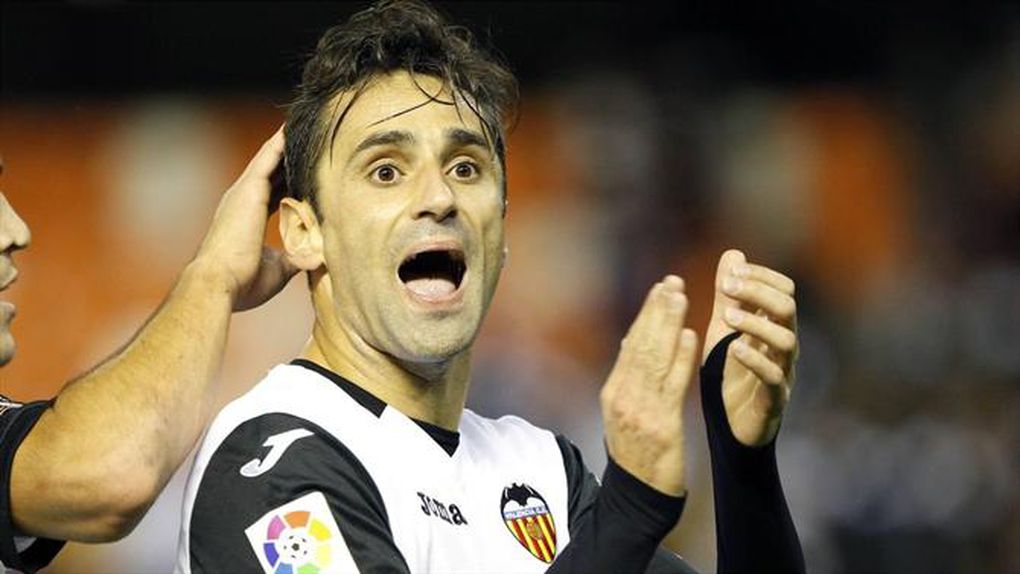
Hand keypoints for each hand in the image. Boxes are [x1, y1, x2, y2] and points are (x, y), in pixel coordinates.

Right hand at [190, 127, 297, 310]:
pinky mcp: (250, 189)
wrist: (219, 283)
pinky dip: (282, 142)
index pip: (274, 192)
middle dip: (289, 158)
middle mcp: (242, 200)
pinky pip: (269, 157)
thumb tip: (311, 257)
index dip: (290, 181)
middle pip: (271, 171)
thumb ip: (292, 258)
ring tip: (305, 126)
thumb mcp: (276, 270)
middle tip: (310, 140)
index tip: (306, 172)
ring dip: (286, 143)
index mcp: (247, 218)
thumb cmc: (242, 282)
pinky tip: (294, 128)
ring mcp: (244, 192)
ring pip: (270, 159)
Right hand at [601, 276, 698, 495]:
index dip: (646, 314)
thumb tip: (634, 339)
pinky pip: (672, 385)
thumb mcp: (625, 413)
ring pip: (654, 358)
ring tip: (681, 297)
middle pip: (639, 344)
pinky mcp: (660, 426)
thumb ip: (631, 378)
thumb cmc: (638, 454)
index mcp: (613, 392)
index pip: (631, 343)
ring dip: (668, 324)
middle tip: (672, 281)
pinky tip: (690, 337)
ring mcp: (638, 411)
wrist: (638, 498)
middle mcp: (622, 397)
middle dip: (657, 310)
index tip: (660, 288)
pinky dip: (680, 358)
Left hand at [704, 249, 797, 446]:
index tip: (731, 272)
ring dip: (755, 323)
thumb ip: (728, 294)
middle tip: (726, 287)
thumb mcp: (723, 328)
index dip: (761, 276)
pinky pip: (773, 377)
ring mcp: (782, 372)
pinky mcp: (774, 400)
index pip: (783, 289)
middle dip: (758, 292)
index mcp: (775, 326)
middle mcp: (784, 346)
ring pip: (786, 340)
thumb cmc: (730, 373)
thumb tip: (733, 254)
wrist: (731, 426)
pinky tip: (734, 349)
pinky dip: (754, 360)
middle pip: (788, 308)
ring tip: (726, 316)